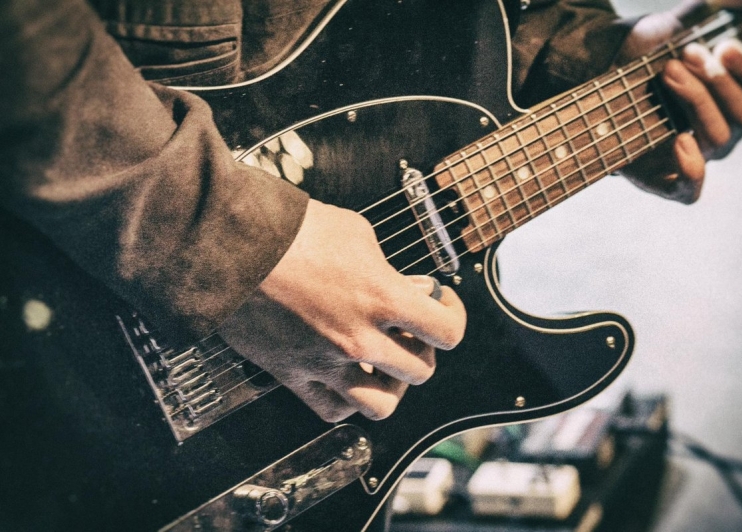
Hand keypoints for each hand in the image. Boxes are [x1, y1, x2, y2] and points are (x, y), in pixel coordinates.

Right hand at [218, 199, 466, 421]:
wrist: (229, 243)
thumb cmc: (291, 229)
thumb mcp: (357, 232)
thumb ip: (388, 266)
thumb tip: (404, 286)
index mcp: (382, 298)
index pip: (447, 331)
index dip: (453, 315)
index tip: (442, 301)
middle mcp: (359, 339)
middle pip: (421, 371)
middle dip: (424, 348)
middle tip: (412, 329)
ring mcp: (326, 363)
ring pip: (381, 405)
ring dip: (392, 385)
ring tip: (385, 364)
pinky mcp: (293, 374)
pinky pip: (331, 410)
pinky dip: (347, 401)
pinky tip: (348, 379)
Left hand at [617, 1, 741, 203]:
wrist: (594, 79)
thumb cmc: (642, 54)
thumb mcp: (676, 25)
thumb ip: (710, 9)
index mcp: (733, 103)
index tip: (724, 45)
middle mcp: (719, 133)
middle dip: (716, 81)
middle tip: (684, 54)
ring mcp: (692, 158)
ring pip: (719, 140)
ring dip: (697, 101)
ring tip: (667, 71)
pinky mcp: (660, 178)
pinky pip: (690, 191)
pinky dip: (692, 169)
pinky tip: (679, 139)